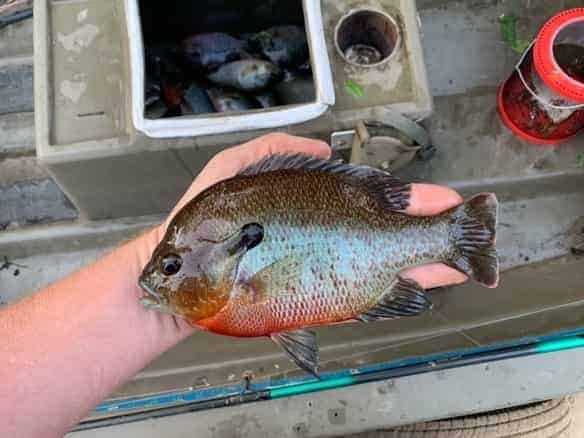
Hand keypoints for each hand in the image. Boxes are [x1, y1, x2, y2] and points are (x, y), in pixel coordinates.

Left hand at [149, 133, 465, 290]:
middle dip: (431, 229)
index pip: (373, 203)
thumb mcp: (233, 171)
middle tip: (467, 223)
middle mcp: (327, 242)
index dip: (410, 201)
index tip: (439, 197)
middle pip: (388, 236)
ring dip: (428, 262)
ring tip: (465, 258)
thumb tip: (325, 152)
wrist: (183, 275)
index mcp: (315, 210)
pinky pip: (368, 299)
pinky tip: (433, 284)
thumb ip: (275, 150)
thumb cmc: (203, 223)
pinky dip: (404, 293)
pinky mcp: (318, 302)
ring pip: (387, 269)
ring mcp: (326, 274)